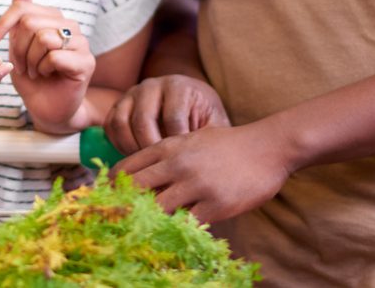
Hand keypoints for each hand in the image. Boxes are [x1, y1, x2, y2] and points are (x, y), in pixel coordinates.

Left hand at [0, 0, 94, 133]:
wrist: (48, 108)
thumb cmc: (33, 77)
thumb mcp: (19, 43)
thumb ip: (21, 12)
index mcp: (53, 18)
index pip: (23, 8)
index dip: (3, 24)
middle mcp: (70, 26)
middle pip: (31, 24)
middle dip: (18, 50)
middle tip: (22, 66)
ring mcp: (81, 43)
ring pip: (43, 39)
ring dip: (30, 61)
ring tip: (35, 71)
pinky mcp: (86, 62)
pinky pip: (54, 57)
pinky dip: (43, 69)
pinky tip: (48, 76)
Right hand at [103, 75, 229, 153]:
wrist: (188, 102)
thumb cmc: (203, 117)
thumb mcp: (214, 124)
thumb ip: (210, 139)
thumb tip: (202, 164)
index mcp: (179, 87)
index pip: (173, 117)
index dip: (177, 144)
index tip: (184, 162)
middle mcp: (152, 85)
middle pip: (143, 119)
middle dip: (151, 149)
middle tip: (161, 169)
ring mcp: (131, 94)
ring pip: (121, 122)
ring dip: (131, 148)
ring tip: (147, 165)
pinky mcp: (117, 105)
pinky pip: (110, 127)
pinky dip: (119, 146)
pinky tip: (135, 159)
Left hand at [117, 123, 294, 223]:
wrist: (268, 147)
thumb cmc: (227, 144)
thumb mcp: (191, 140)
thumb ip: (165, 155)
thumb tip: (138, 177)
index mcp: (168, 147)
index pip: (125, 168)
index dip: (111, 187)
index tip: (107, 201)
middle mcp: (178, 165)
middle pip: (135, 189)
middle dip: (124, 206)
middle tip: (120, 220)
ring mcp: (197, 185)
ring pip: (158, 210)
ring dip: (151, 221)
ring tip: (147, 231)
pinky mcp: (216, 205)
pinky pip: (188, 224)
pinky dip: (180, 230)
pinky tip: (178, 233)